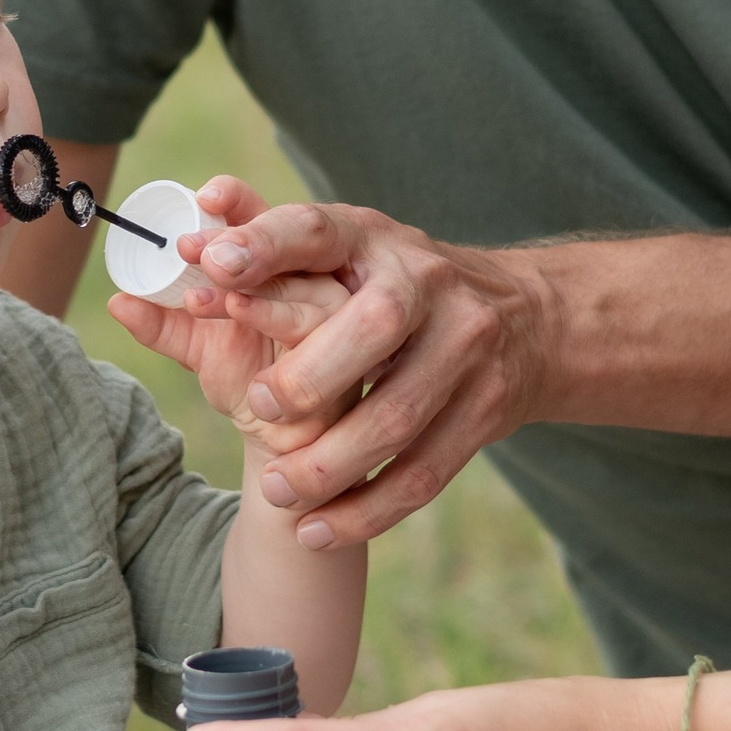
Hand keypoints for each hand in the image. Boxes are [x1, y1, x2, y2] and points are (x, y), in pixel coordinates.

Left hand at [107, 180, 354, 435]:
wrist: (288, 441)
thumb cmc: (249, 380)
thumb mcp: (196, 349)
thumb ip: (161, 325)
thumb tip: (117, 301)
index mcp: (272, 262)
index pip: (256, 216)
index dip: (233, 199)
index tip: (204, 195)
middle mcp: (308, 275)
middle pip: (278, 242)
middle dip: (231, 242)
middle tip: (187, 248)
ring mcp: (332, 304)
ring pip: (293, 280)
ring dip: (243, 285)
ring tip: (198, 296)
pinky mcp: (348, 341)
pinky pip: (313, 320)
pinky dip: (271, 315)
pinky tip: (240, 311)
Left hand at [175, 196, 554, 541]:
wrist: (525, 318)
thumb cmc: (395, 282)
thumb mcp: (345, 247)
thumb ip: (269, 233)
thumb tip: (204, 200)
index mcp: (373, 237)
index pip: (317, 228)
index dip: (266, 244)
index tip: (213, 265)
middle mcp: (428, 283)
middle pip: (374, 327)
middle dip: (310, 374)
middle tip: (259, 409)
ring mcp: (466, 348)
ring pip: (397, 416)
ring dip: (331, 465)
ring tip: (275, 492)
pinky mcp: (486, 409)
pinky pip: (425, 472)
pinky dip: (368, 510)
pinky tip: (317, 531)